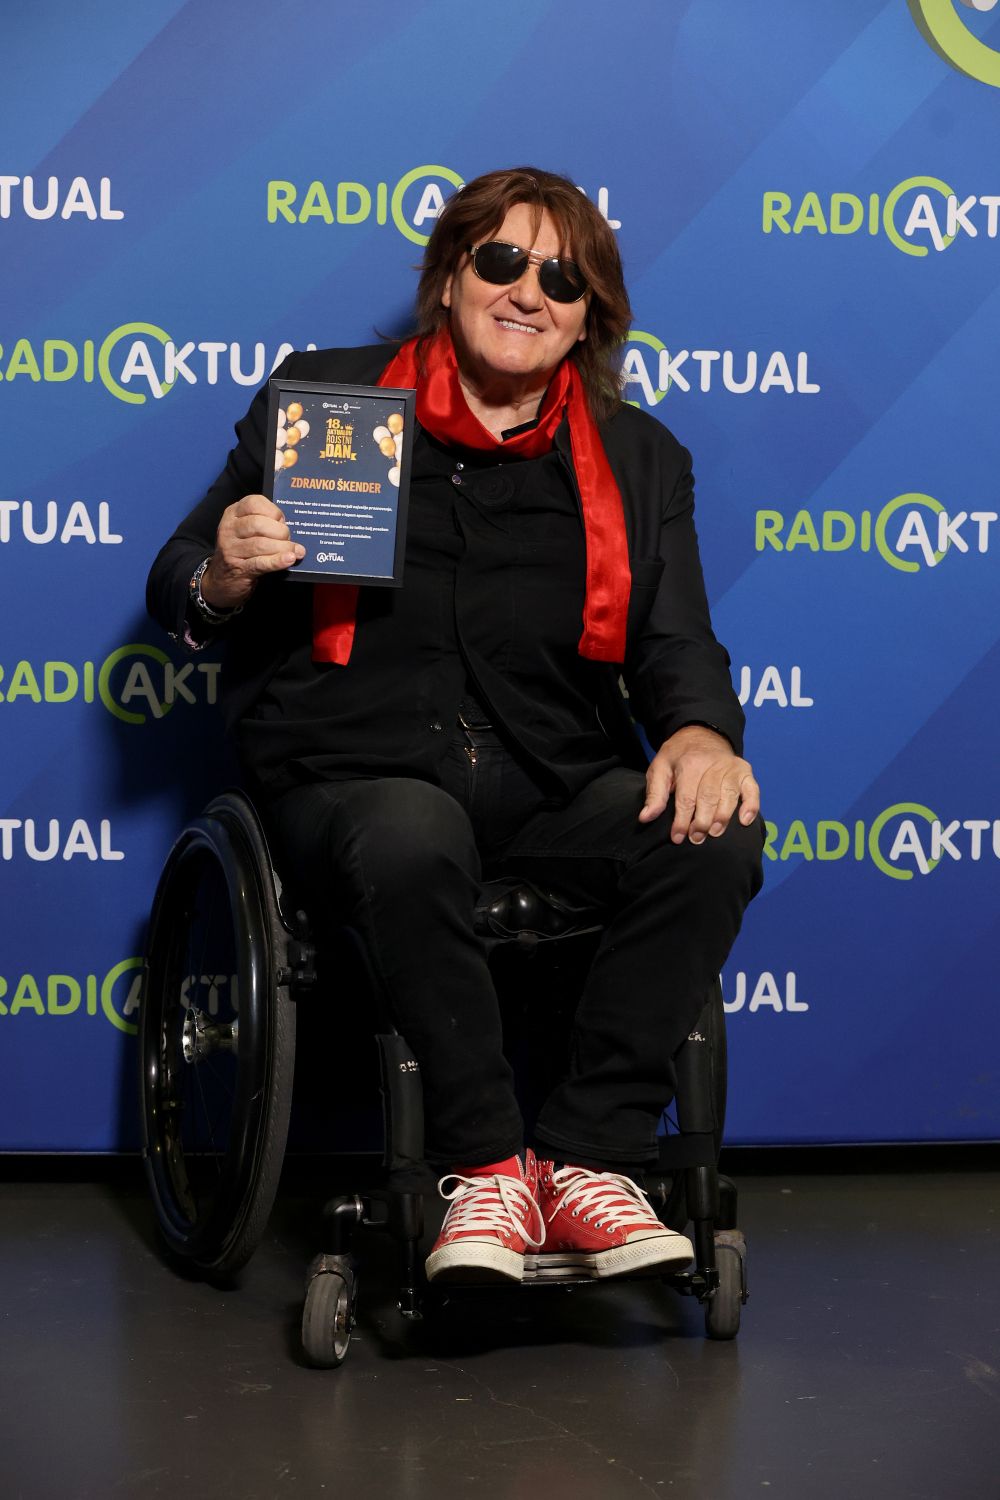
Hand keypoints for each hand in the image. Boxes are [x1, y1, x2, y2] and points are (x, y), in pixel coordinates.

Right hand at [201, 494, 305, 609]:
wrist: (222, 579)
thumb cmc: (242, 550)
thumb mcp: (247, 531)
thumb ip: (265, 524)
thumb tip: (290, 528)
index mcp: (233, 514)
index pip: (253, 503)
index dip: (273, 511)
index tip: (281, 521)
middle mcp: (229, 529)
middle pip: (257, 524)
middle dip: (279, 531)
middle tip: (288, 540)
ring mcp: (231, 549)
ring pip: (260, 544)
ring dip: (282, 548)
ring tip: (294, 552)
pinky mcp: (238, 569)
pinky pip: (260, 563)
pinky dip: (277, 561)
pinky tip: (289, 559)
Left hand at [638, 725, 760, 843]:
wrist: (702, 734)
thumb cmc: (679, 755)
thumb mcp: (660, 767)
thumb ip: (655, 794)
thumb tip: (646, 817)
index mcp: (690, 764)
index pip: (686, 798)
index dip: (682, 821)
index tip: (677, 838)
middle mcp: (713, 765)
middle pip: (709, 798)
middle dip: (702, 822)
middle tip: (696, 838)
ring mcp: (731, 768)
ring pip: (730, 796)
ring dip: (723, 818)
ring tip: (714, 833)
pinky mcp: (745, 771)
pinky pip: (752, 790)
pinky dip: (751, 806)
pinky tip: (744, 821)